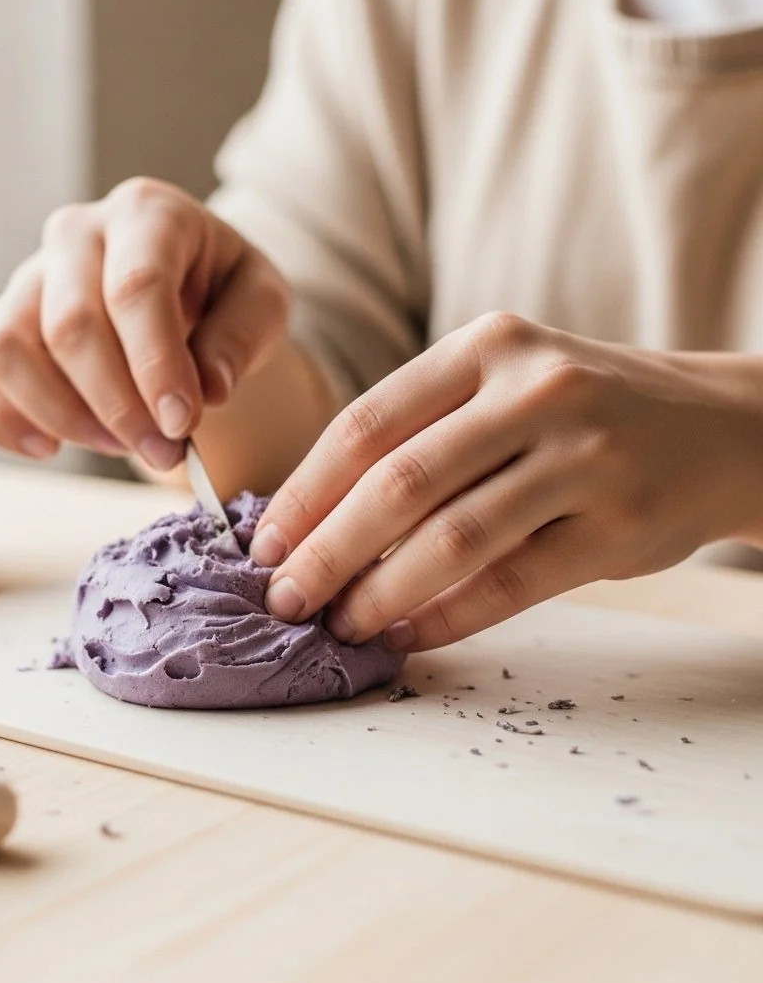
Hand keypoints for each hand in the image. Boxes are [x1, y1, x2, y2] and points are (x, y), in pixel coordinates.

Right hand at [0, 178, 288, 468]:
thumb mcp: (262, 301)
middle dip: (118, 406)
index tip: (182, 423)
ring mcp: (28, 277)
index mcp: (147, 213)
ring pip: (7, 349)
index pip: (135, 287)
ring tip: (118, 443)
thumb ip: (243, 336)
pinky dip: (1, 421)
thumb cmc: (223, 292)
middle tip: (163, 452)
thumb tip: (208, 390)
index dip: (155, 363)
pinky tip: (50, 448)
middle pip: (69, 326)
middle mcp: (76, 234)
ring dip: (63, 416)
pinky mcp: (1, 323)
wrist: (186, 288)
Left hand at [250, 313, 762, 650]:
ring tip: (339, 624)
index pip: (366, 424)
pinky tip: (407, 635)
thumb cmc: (580, 407)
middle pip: (399, 484)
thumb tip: (319, 522)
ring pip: (453, 539)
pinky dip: (448, 617)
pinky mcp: (619, 525)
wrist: (717, 423)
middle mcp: (535, 390)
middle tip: (285, 597)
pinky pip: (511, 583)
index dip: (305, 492)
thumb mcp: (503, 384)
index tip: (265, 544)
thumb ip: (422, 434)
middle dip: (326, 552)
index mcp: (486, 346)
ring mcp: (585, 455)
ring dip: (380, 593)